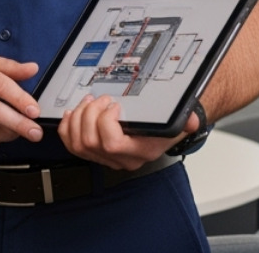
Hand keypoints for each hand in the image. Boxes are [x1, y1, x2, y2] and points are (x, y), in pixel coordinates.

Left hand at [58, 96, 193, 170]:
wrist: (161, 134)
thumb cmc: (165, 126)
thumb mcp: (180, 122)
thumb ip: (186, 120)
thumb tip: (191, 120)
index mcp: (140, 151)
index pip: (112, 144)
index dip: (105, 122)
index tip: (114, 105)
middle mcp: (122, 159)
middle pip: (90, 142)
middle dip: (89, 114)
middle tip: (100, 99)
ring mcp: (106, 159)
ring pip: (78, 144)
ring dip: (78, 118)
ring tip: (88, 102)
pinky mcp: (94, 154)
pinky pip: (72, 146)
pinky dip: (68, 127)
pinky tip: (73, 113)